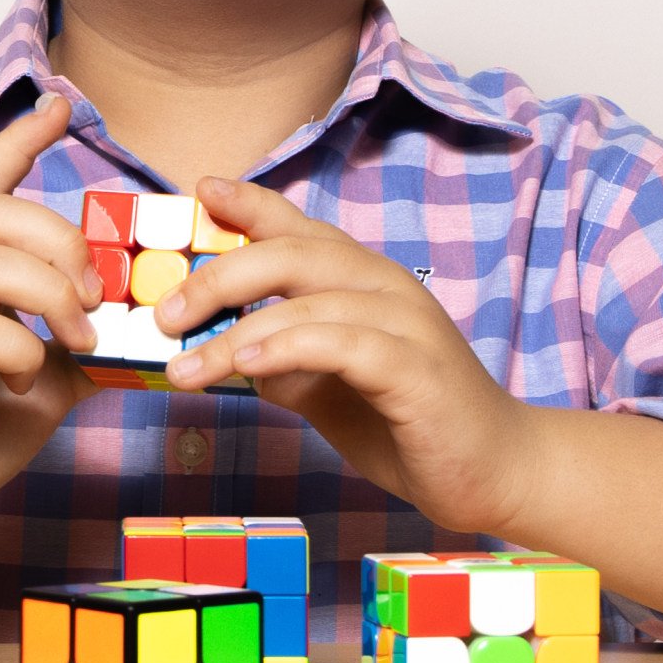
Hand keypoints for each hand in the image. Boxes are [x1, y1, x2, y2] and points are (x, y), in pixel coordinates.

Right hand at [0, 96, 99, 546]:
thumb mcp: (45, 377)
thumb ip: (81, 343)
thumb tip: (146, 327)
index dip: (19, 140)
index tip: (57, 106)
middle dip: (64, 241)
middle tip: (96, 297)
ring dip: (53, 293)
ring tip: (78, 339)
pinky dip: (25, 351)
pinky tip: (32, 380)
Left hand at [154, 176, 539, 530]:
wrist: (497, 472)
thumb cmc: (409, 422)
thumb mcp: (327, 386)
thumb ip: (282, 358)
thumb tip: (225, 349)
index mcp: (363, 280)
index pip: (300, 227)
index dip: (251, 205)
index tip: (201, 191)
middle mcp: (385, 286)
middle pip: (291, 252)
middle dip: (218, 277)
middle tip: (165, 314)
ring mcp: (406, 323)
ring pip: (307, 300)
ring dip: (235, 331)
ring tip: (184, 365)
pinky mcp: (417, 370)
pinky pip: (342, 344)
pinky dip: (288, 348)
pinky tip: (247, 369)